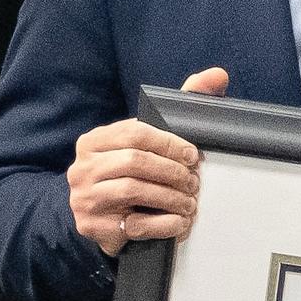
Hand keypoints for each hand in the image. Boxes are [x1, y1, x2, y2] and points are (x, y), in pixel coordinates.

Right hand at [67, 68, 227, 255]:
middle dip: (173, 173)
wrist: (101, 217)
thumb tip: (217, 75)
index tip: (193, 157)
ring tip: (190, 203)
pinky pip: (135, 225)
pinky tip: (180, 223)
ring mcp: (84, 197)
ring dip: (172, 198)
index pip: (135, 132)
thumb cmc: (132, 172)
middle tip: (194, 184)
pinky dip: (165, 224)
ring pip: (134, 191)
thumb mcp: (149, 140)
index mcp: (95, 141)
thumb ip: (179, 107)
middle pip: (135, 161)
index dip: (170, 144)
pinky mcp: (92, 225)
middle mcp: (83, 166)